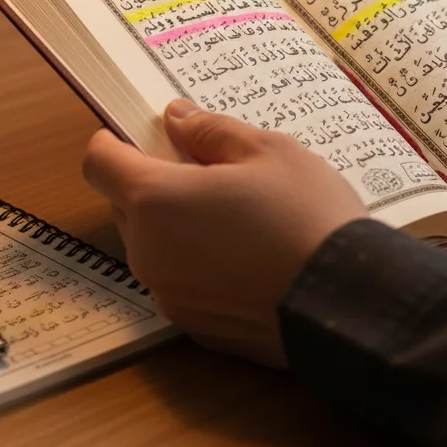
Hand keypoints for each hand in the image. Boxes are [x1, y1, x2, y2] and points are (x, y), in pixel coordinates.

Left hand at [82, 99, 367, 366]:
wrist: (348, 304)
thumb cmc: (307, 216)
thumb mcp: (268, 151)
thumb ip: (211, 131)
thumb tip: (176, 118)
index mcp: (156, 200)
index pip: (98, 162)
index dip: (114, 142)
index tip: (141, 134)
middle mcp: (148, 252)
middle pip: (128, 206)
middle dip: (156, 183)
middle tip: (212, 170)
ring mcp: (169, 296)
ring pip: (156, 246)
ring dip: (179, 226)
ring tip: (240, 217)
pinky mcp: (195, 328)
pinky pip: (182, 282)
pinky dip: (200, 264)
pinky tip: (250, 258)